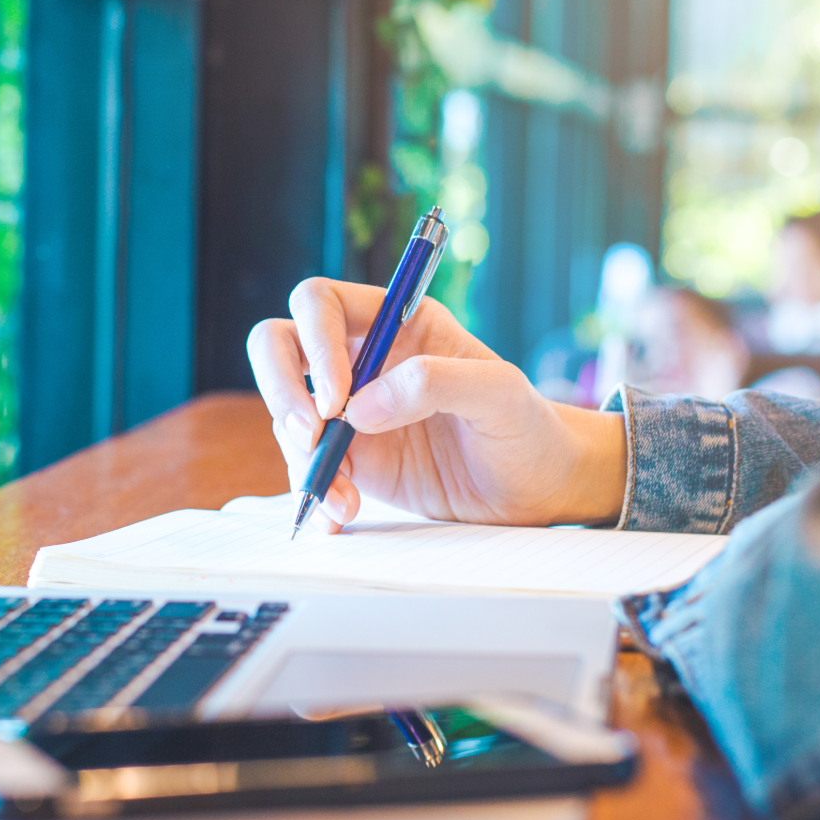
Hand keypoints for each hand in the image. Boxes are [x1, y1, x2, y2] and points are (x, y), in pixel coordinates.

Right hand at [247, 278, 626, 532]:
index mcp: (395, 322)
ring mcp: (351, 411)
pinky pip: (306, 466)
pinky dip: (313, 492)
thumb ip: (434, 382)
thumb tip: (360, 408)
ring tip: (343, 497)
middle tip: (310, 435)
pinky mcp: (352, 459)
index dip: (314, 342)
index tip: (338, 398)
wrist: (540, 490)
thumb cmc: (528, 427)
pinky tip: (338, 516)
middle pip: (280, 346)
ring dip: (302, 455)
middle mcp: (363, 360)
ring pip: (287, 413)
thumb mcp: (498, 392)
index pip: (320, 303)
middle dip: (280, 389)